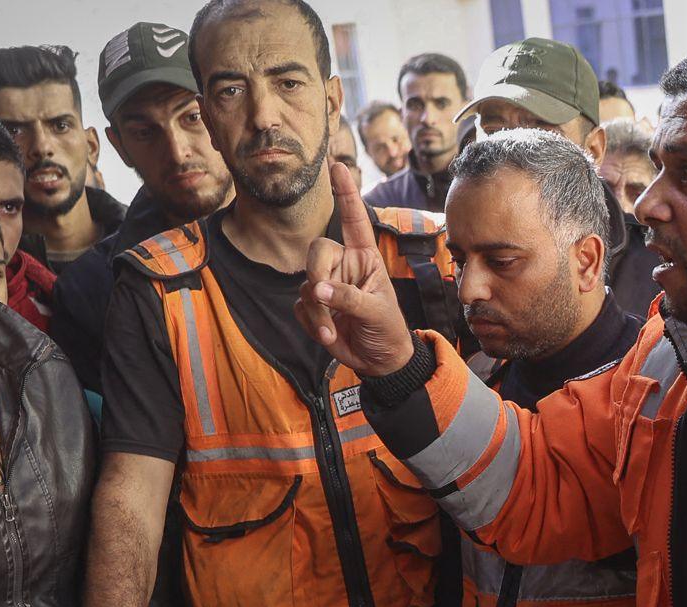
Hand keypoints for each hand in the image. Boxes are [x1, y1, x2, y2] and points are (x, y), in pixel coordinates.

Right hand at [294, 160, 413, 377]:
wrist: (380, 360)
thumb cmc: (387, 329)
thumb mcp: (377, 312)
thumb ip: (348, 299)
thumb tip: (316, 289)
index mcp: (365, 257)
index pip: (354, 220)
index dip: (346, 193)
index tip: (337, 165)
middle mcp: (343, 265)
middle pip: (317, 251)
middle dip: (317, 274)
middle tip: (323, 298)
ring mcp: (326, 285)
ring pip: (305, 284)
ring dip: (317, 312)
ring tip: (334, 332)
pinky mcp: (313, 306)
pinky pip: (299, 306)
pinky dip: (312, 323)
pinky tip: (330, 336)